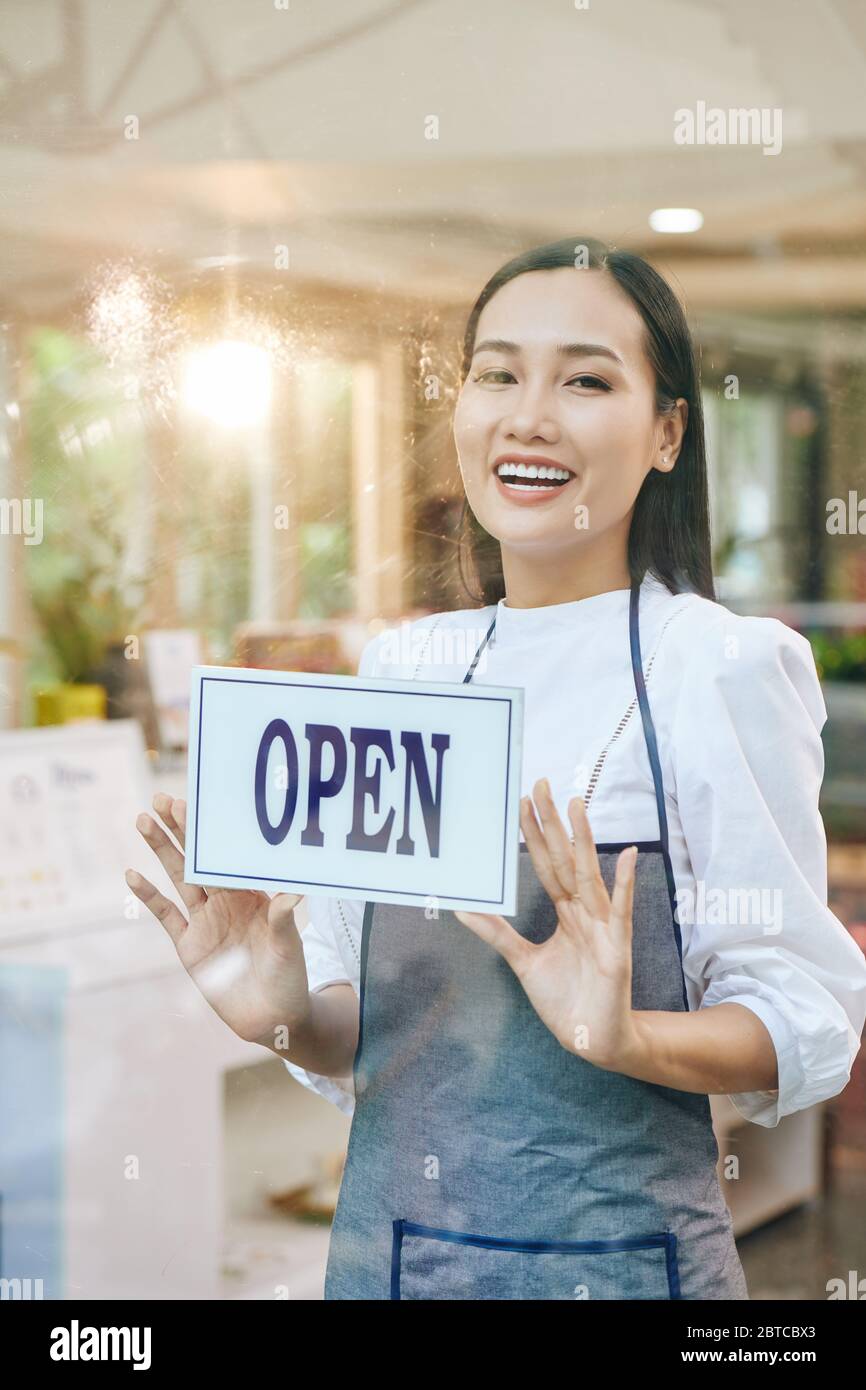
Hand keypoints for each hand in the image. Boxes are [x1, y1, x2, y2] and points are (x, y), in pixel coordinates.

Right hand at [126, 793, 311, 1047]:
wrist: (273, 1017)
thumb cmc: (289, 976)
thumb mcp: (289, 945)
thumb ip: (284, 918)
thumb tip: (294, 892)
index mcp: (251, 893)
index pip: (225, 856)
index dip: (208, 832)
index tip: (192, 804)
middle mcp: (225, 901)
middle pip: (197, 859)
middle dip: (179, 829)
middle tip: (160, 799)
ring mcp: (204, 921)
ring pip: (178, 878)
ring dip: (161, 851)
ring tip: (144, 822)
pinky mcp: (189, 946)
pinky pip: (166, 916)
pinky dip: (149, 896)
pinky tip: (132, 874)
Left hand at [454, 777, 640, 1070]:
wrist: (591, 1038)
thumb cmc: (565, 999)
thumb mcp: (522, 962)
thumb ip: (497, 934)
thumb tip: (462, 909)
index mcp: (565, 912)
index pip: (546, 864)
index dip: (533, 835)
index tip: (521, 802)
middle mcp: (584, 912)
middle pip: (564, 859)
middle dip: (552, 823)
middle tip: (541, 784)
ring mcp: (602, 927)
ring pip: (589, 874)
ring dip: (583, 840)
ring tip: (576, 805)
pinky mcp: (615, 948)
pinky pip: (621, 911)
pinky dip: (626, 883)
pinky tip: (629, 856)